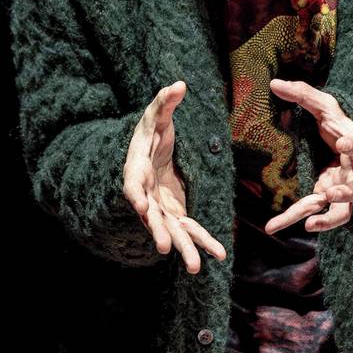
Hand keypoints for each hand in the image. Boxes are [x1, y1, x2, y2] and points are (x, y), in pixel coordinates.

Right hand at [123, 81, 227, 273]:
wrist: (151, 152)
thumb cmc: (151, 132)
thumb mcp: (156, 116)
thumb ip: (165, 102)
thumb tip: (179, 84)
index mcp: (136, 170)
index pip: (133, 184)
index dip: (135, 195)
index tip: (138, 206)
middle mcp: (146, 195)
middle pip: (152, 216)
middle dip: (160, 232)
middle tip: (167, 249)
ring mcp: (161, 207)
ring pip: (173, 230)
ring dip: (185, 248)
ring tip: (197, 268)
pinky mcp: (176, 212)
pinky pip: (190, 229)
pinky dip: (203, 241)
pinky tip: (219, 254)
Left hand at [263, 78, 352, 234]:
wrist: (346, 145)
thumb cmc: (338, 124)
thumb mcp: (325, 107)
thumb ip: (303, 94)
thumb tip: (273, 83)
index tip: (343, 143)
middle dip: (347, 192)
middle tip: (331, 192)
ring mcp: (342, 190)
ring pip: (342, 211)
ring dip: (328, 220)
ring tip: (309, 225)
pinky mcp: (326, 199)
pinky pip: (313, 213)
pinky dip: (295, 219)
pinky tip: (274, 226)